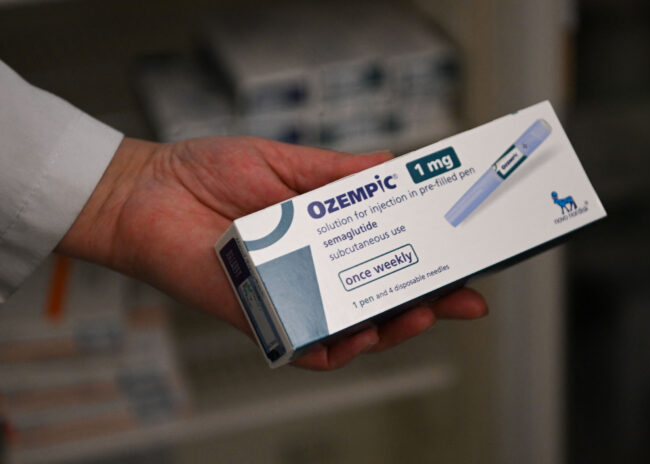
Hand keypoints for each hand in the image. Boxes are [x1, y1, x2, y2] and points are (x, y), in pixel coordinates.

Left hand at [58, 136, 486, 369]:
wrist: (147, 192)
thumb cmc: (208, 174)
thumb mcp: (285, 162)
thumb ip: (338, 171)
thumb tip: (393, 167)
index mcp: (325, 234)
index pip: (388, 255)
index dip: (430, 265)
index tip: (469, 265)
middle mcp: (314, 270)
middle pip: (380, 299)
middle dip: (425, 304)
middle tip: (456, 299)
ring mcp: (290, 297)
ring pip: (352, 331)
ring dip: (389, 329)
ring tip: (413, 314)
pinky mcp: (260, 317)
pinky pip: (305, 347)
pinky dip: (336, 348)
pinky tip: (357, 335)